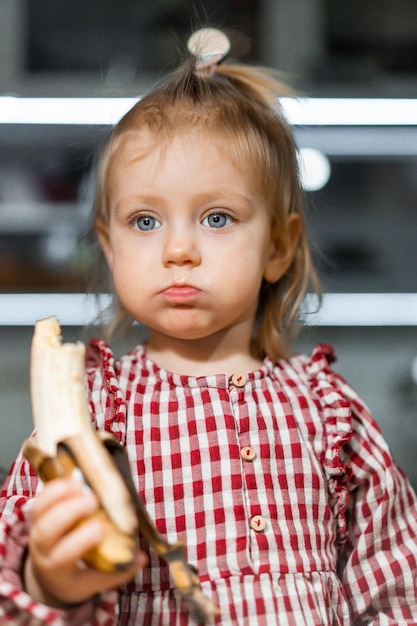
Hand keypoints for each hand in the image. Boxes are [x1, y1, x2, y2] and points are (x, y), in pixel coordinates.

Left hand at [25, 477, 146, 606]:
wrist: (51, 575)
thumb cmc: (78, 577)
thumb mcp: (96, 580)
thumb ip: (118, 570)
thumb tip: (142, 557)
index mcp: (57, 570)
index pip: (62, 557)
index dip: (80, 542)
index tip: (100, 528)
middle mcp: (41, 550)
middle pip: (46, 532)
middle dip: (68, 513)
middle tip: (92, 500)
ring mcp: (36, 530)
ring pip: (39, 512)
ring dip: (58, 495)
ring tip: (79, 483)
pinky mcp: (37, 514)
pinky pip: (40, 498)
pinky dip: (54, 488)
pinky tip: (72, 479)